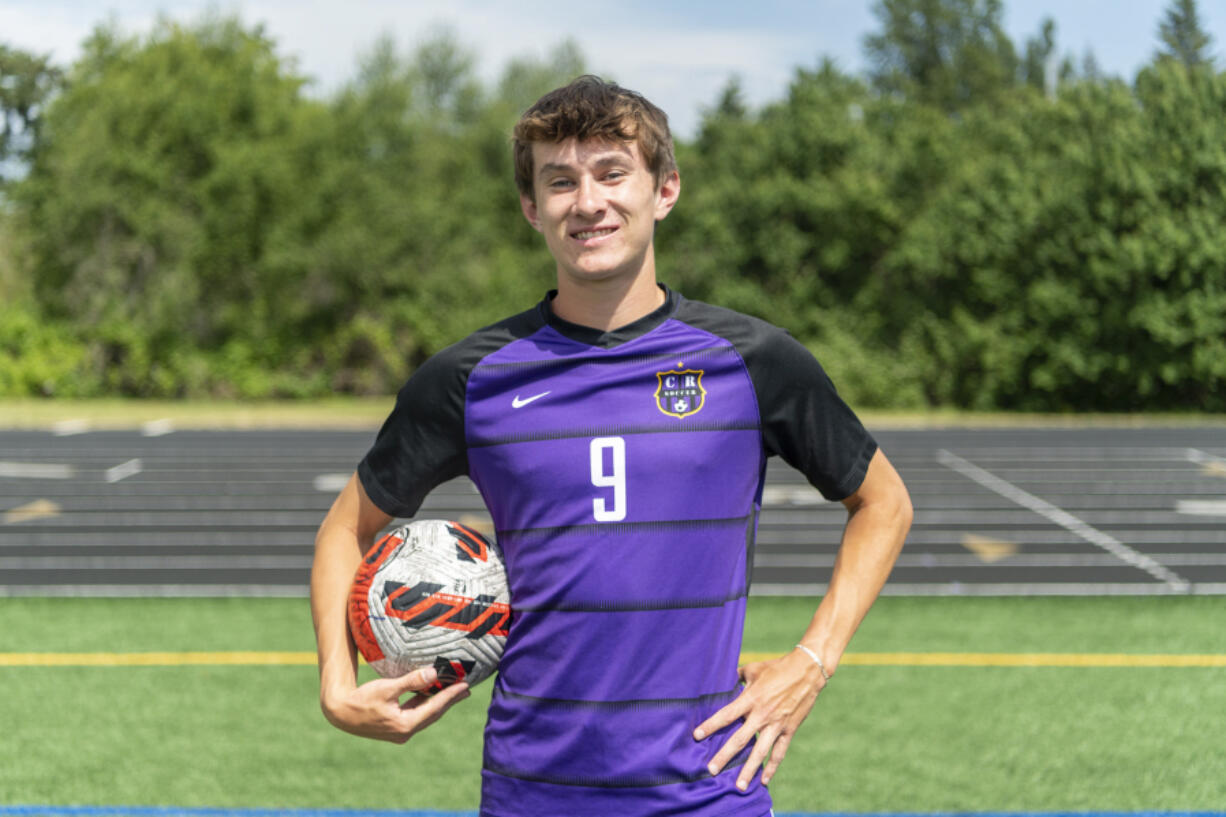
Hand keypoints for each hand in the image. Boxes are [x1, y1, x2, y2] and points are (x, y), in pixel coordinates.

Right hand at [321, 666, 470, 743]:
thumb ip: (411, 681)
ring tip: (453, 691)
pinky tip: (430, 694)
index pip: (434, 707)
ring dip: (438, 702)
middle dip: (449, 700)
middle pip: (433, 713)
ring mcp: (400, 731)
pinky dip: (425, 704)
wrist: (340, 713)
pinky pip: (416, 714)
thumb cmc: (361, 699)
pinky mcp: (395, 727)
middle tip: (466, 690)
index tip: (465, 686)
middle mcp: (405, 732)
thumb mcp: (386, 688)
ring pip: (425, 714)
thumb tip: (433, 673)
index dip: (450, 696)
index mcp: (405, 725)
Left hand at [693, 650, 825, 789]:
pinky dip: (772, 767)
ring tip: (739, 786)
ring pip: (760, 752)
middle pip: (739, 739)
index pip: (726, 715)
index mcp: (751, 698)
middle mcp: (761, 715)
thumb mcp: (754, 669)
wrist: (807, 671)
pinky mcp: (789, 730)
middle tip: (711, 770)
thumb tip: (723, 679)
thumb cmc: (777, 668)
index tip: (697, 735)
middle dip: (724, 756)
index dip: (711, 725)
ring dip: (748, 770)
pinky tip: (764, 780)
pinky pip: (779, 752)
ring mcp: (776, 725)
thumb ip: (737, 676)